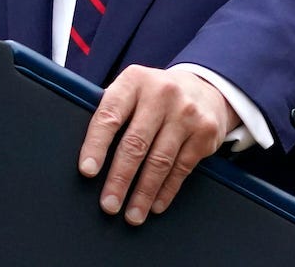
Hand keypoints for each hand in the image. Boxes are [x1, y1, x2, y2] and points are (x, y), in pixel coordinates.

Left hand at [79, 65, 241, 224]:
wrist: (206, 88)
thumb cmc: (155, 97)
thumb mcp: (132, 91)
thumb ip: (112, 113)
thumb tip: (87, 160)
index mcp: (134, 82)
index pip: (110, 116)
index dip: (96, 146)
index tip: (87, 171)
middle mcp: (163, 93)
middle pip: (136, 144)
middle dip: (119, 179)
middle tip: (109, 204)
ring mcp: (187, 112)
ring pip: (160, 161)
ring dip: (143, 192)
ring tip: (132, 214)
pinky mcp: (206, 132)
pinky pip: (182, 167)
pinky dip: (167, 189)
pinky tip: (156, 203)